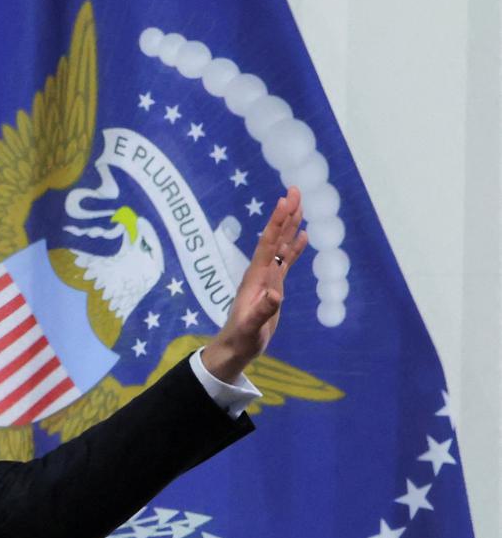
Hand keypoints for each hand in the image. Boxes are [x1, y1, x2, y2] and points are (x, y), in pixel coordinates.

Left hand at [202, 187, 305, 382]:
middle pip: (275, 237)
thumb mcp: (252, 327)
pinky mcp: (273, 286)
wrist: (236, 347)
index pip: (268, 243)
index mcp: (256, 277)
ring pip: (281, 245)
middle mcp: (261, 272)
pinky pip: (286, 261)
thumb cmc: (243, 338)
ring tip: (300, 205)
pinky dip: (295, 247)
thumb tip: (276, 295)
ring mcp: (267, 278)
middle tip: (295, 190)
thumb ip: (263, 311)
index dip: (277, 223)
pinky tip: (303, 236)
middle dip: (285, 215)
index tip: (285, 201)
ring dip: (290, 226)